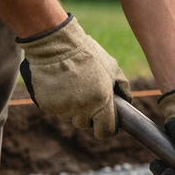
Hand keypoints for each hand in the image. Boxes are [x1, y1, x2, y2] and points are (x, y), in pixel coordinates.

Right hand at [18, 14, 130, 138]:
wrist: (55, 44)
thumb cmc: (87, 54)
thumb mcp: (112, 67)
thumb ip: (122, 86)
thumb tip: (127, 101)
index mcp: (101, 101)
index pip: (105, 131)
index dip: (107, 129)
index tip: (106, 124)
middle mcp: (83, 108)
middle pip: (85, 124)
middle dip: (87, 115)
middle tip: (86, 97)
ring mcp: (64, 107)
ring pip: (69, 117)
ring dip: (72, 108)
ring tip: (72, 87)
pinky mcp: (47, 104)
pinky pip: (55, 110)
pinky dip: (57, 102)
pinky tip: (59, 86)